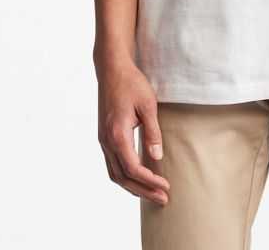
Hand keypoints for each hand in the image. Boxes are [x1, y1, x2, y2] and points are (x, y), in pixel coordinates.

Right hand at [96, 60, 170, 204]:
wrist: (112, 70)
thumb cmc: (131, 83)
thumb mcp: (148, 105)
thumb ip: (153, 132)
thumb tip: (157, 158)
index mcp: (117, 134)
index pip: (133, 168)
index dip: (149, 181)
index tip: (165, 187)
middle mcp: (106, 141)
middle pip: (123, 177)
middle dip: (143, 191)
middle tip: (162, 199)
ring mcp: (103, 140)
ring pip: (115, 174)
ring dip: (133, 187)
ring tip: (152, 193)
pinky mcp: (104, 137)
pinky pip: (112, 165)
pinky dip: (125, 176)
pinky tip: (138, 178)